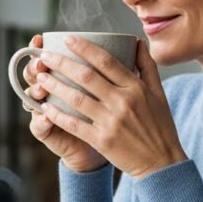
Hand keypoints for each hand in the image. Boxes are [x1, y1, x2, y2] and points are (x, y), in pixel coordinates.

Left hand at [35, 35, 186, 178]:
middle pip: (86, 76)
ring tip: (40, 77)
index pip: (106, 61)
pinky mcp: (102, 140)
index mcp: (136, 88)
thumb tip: (138, 41)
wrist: (162, 163)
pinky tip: (45, 107)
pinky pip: (74, 124)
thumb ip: (147, 66)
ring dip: (55, 86)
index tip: (68, 39)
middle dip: (62, 63)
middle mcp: (123, 101)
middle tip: (45, 55)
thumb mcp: (159, 93)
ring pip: (76, 98)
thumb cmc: (160, 127)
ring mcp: (111, 121)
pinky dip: (58, 115)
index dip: (84, 48)